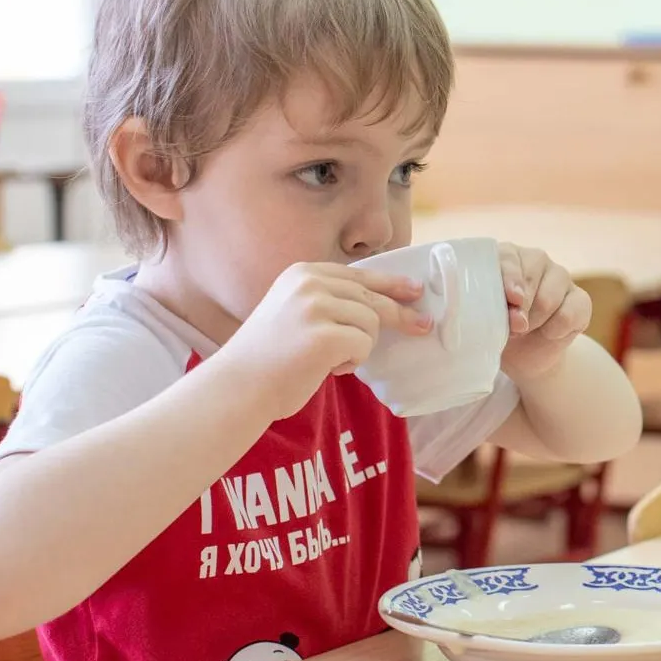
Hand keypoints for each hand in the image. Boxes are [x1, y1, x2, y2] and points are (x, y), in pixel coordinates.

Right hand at [215, 263, 429, 420]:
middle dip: (400, 315)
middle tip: (423, 327)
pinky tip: (327, 368)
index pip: (360, 275)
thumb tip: (382, 305)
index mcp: (303, 273)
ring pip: (371, 323)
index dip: (391, 284)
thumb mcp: (295, 312)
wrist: (237, 387)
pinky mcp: (324, 335)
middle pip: (372, 297)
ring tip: (329, 360)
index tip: (415, 291)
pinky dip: (352, 361)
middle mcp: (310, 283)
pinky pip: (364, 345)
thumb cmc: (268, 358)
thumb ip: (330, 302)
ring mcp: (316, 307)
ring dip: (359, 347)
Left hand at [499, 244, 591, 380]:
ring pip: (548, 300)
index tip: (512, 299)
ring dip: (533, 322)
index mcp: (506, 257)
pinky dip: (554, 331)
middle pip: (531, 279)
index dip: (510, 278)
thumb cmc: (495, 328)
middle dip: (519, 309)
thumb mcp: (484, 318)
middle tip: (510, 328)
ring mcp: (560, 277)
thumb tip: (517, 319)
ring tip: (524, 330)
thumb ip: (493, 312)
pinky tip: (547, 333)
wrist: (520, 353)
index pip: (509, 259)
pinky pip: (568, 316)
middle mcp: (535, 260)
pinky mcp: (580, 299)